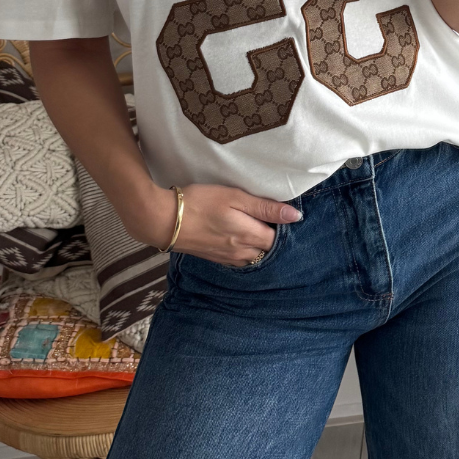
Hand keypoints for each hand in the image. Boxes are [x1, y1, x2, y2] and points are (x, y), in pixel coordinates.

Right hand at [129, 182, 301, 267]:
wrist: (162, 220)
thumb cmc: (200, 202)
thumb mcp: (235, 197)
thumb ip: (265, 207)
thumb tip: (295, 216)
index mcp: (248, 236)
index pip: (279, 239)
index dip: (284, 227)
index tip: (284, 214)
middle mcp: (240, 252)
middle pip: (268, 251)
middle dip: (274, 238)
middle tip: (272, 219)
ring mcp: (226, 258)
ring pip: (254, 257)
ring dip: (260, 246)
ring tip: (258, 227)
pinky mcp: (215, 259)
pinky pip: (239, 261)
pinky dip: (246, 252)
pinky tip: (242, 239)